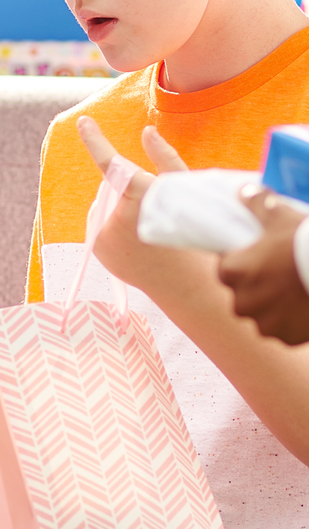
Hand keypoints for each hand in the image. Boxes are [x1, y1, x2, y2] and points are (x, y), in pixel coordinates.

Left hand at [76, 117, 194, 293]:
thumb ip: (165, 159)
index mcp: (140, 197)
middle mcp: (115, 215)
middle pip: (111, 186)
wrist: (189, 285)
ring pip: (105, 205)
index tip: (83, 121)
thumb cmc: (194, 234)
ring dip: (119, 209)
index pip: (111, 162)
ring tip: (146, 231)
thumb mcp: (186, 193)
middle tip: (153, 212)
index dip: (95, 140)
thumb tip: (147, 131)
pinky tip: (136, 242)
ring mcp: (102, 234)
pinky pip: (101, 225)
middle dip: (125, 190)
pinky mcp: (97, 248)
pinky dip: (113, 227)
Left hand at [219, 188, 308, 344]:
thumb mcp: (280, 217)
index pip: (228, 267)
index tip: (262, 258)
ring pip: (263, 315)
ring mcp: (264, 323)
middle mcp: (241, 302)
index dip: (245, 262)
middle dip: (259, 286)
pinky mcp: (287, 338)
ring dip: (274, 307)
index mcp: (231, 272)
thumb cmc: (303, 243)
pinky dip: (292, 323)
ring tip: (295, 293)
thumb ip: (258, 204)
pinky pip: (284, 331)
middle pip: (244, 293)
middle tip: (281, 275)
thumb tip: (244, 190)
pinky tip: (304, 309)